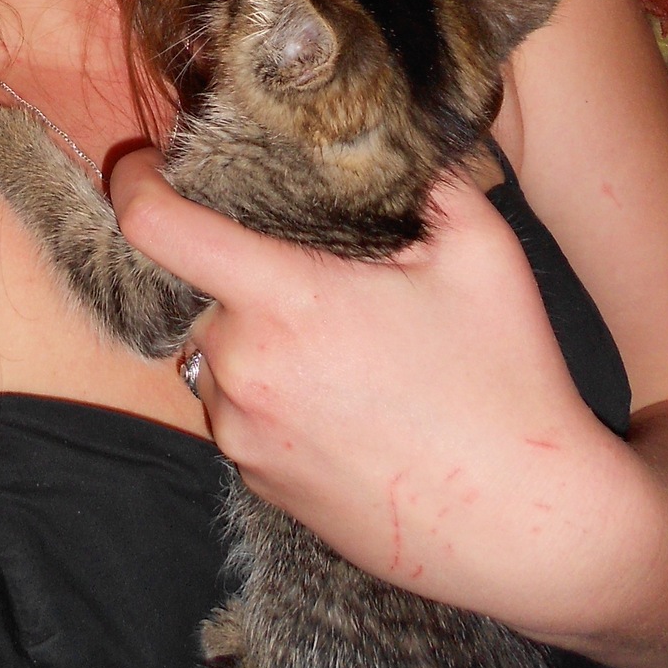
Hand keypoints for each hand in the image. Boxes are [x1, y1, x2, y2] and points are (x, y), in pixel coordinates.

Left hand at [108, 147, 654, 640]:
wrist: (529, 529)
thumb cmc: (508, 383)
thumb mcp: (481, 251)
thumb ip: (426, 177)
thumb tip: (392, 137)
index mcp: (283, 303)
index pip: (158, 229)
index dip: (138, 184)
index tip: (144, 166)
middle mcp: (245, 371)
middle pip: (199, 290)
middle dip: (239, 270)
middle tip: (310, 268)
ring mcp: (245, 436)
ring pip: (220, 353)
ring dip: (256, 334)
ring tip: (341, 342)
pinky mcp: (258, 485)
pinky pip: (241, 412)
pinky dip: (272, 391)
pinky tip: (343, 398)